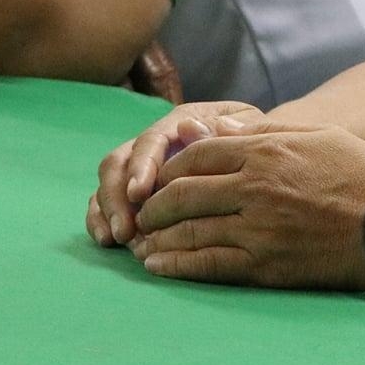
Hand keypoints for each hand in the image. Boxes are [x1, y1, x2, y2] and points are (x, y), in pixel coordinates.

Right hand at [88, 100, 262, 244]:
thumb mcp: (254, 131)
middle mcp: (155, 142)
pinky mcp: (135, 190)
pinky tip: (109, 241)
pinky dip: (102, 219)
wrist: (263, 153)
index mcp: (181, 123)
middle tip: (126, 230)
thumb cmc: (260, 143)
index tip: (139, 194)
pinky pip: (106, 200)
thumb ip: (228, 132)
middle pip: (119, 162)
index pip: (151, 140)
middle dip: (117, 196)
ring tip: (118, 239)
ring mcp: (142, 166)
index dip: (142, 166)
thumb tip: (189, 130)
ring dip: (108, 210)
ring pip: (109, 182)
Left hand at [126, 125, 364, 287]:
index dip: (169, 166)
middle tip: (141, 212)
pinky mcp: (264, 264)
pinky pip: (206, 263)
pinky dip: (176, 264)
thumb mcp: (319, 135)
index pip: (196, 154)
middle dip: (153, 203)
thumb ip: (264, 131)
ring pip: (188, 230)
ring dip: (156, 236)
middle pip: (181, 192)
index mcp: (266, 150)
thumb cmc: (364, 174)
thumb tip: (217, 130)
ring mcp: (256, 228)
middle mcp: (253, 187)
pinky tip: (158, 266)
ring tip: (142, 241)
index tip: (159, 177)